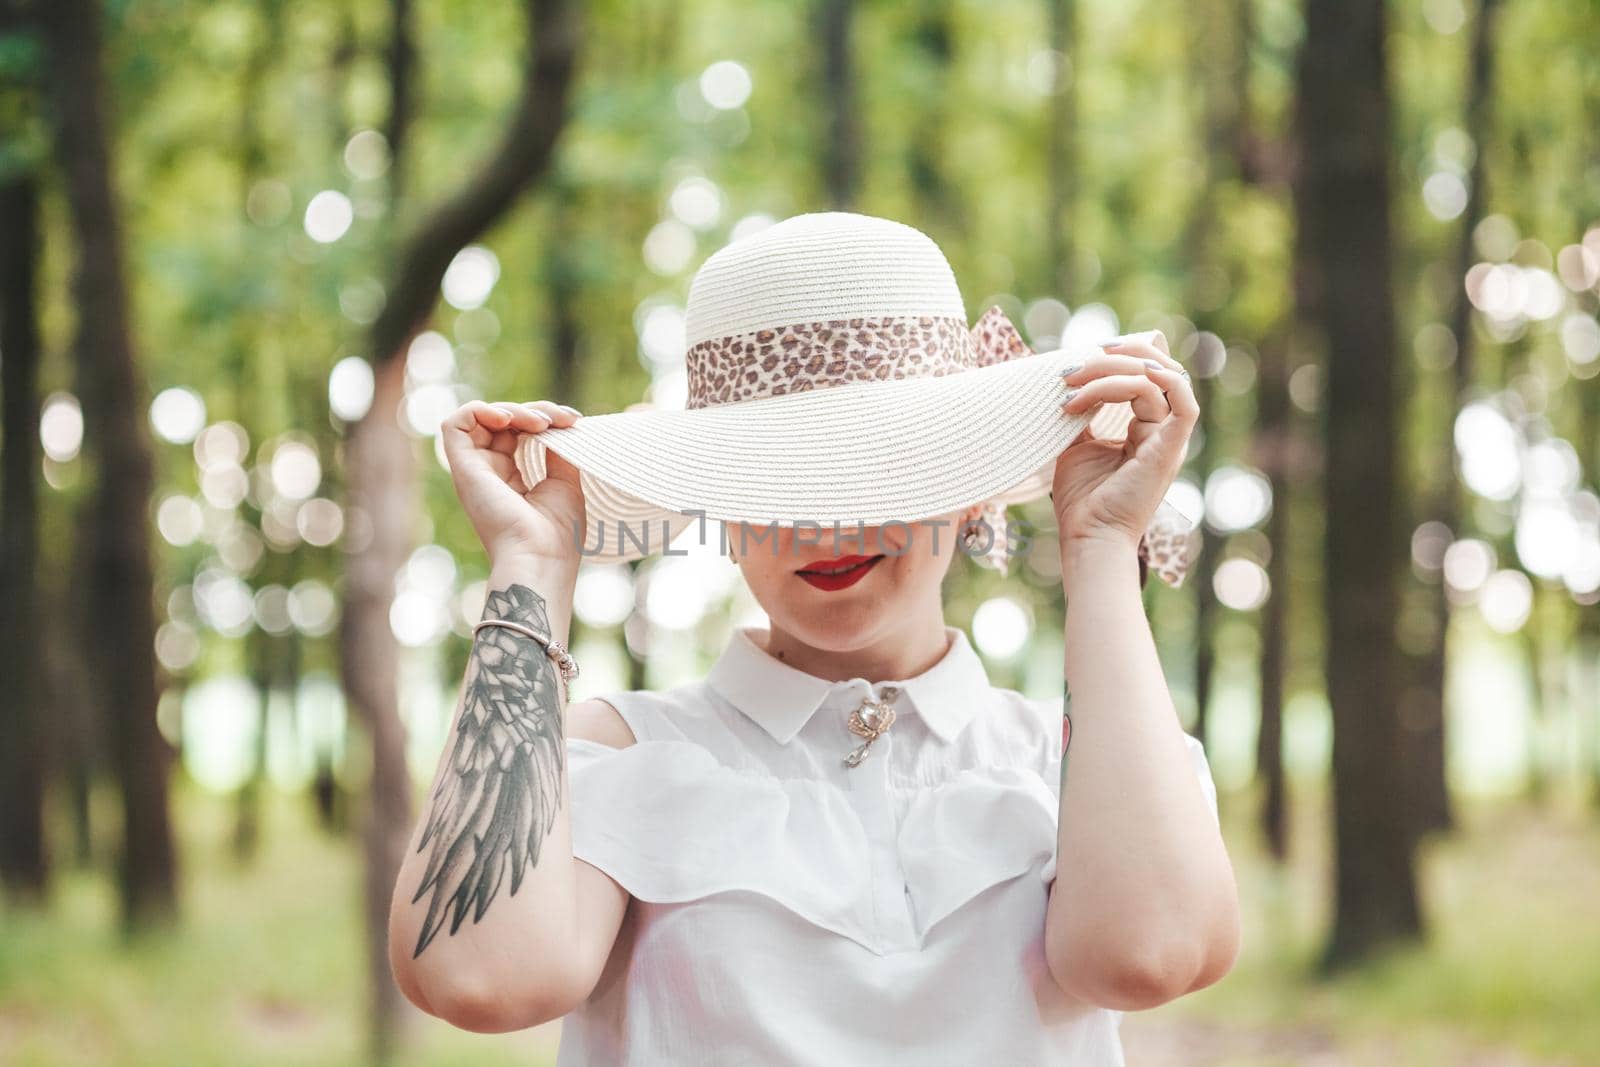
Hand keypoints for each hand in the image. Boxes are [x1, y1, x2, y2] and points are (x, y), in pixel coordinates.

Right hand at [440, 400, 585, 564]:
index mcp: (511, 480)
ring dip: (513, 409)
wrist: (540, 558)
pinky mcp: (462, 469)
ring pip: (481, 419)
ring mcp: (474, 471)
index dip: (544, 419)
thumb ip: (557, 452)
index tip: (574, 421)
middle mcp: (489, 474)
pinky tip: (508, 420)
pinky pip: (455, 424)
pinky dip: (480, 411)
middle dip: (535, 411)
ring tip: (541, 423)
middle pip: (502, 423)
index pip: (519, 433)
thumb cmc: (557, 533)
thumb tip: (557, 425)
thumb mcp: (565, 483)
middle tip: (563, 420)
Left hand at [1051, 330, 1196, 548]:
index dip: (1111, 362)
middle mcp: (1162, 430)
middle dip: (1112, 359)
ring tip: (1073, 384)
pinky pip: (1184, 404)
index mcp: (1145, 429)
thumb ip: (1083, 414)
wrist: (1088, 536)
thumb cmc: (1082, 499)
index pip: (1141, 378)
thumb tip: (1071, 381)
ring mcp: (1169, 439)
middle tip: (1072, 368)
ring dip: (1110, 374)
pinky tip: (1136, 373)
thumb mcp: (1077, 445)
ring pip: (1156, 381)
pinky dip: (1165, 380)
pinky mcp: (1171, 449)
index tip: (1069, 368)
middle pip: (1152, 371)